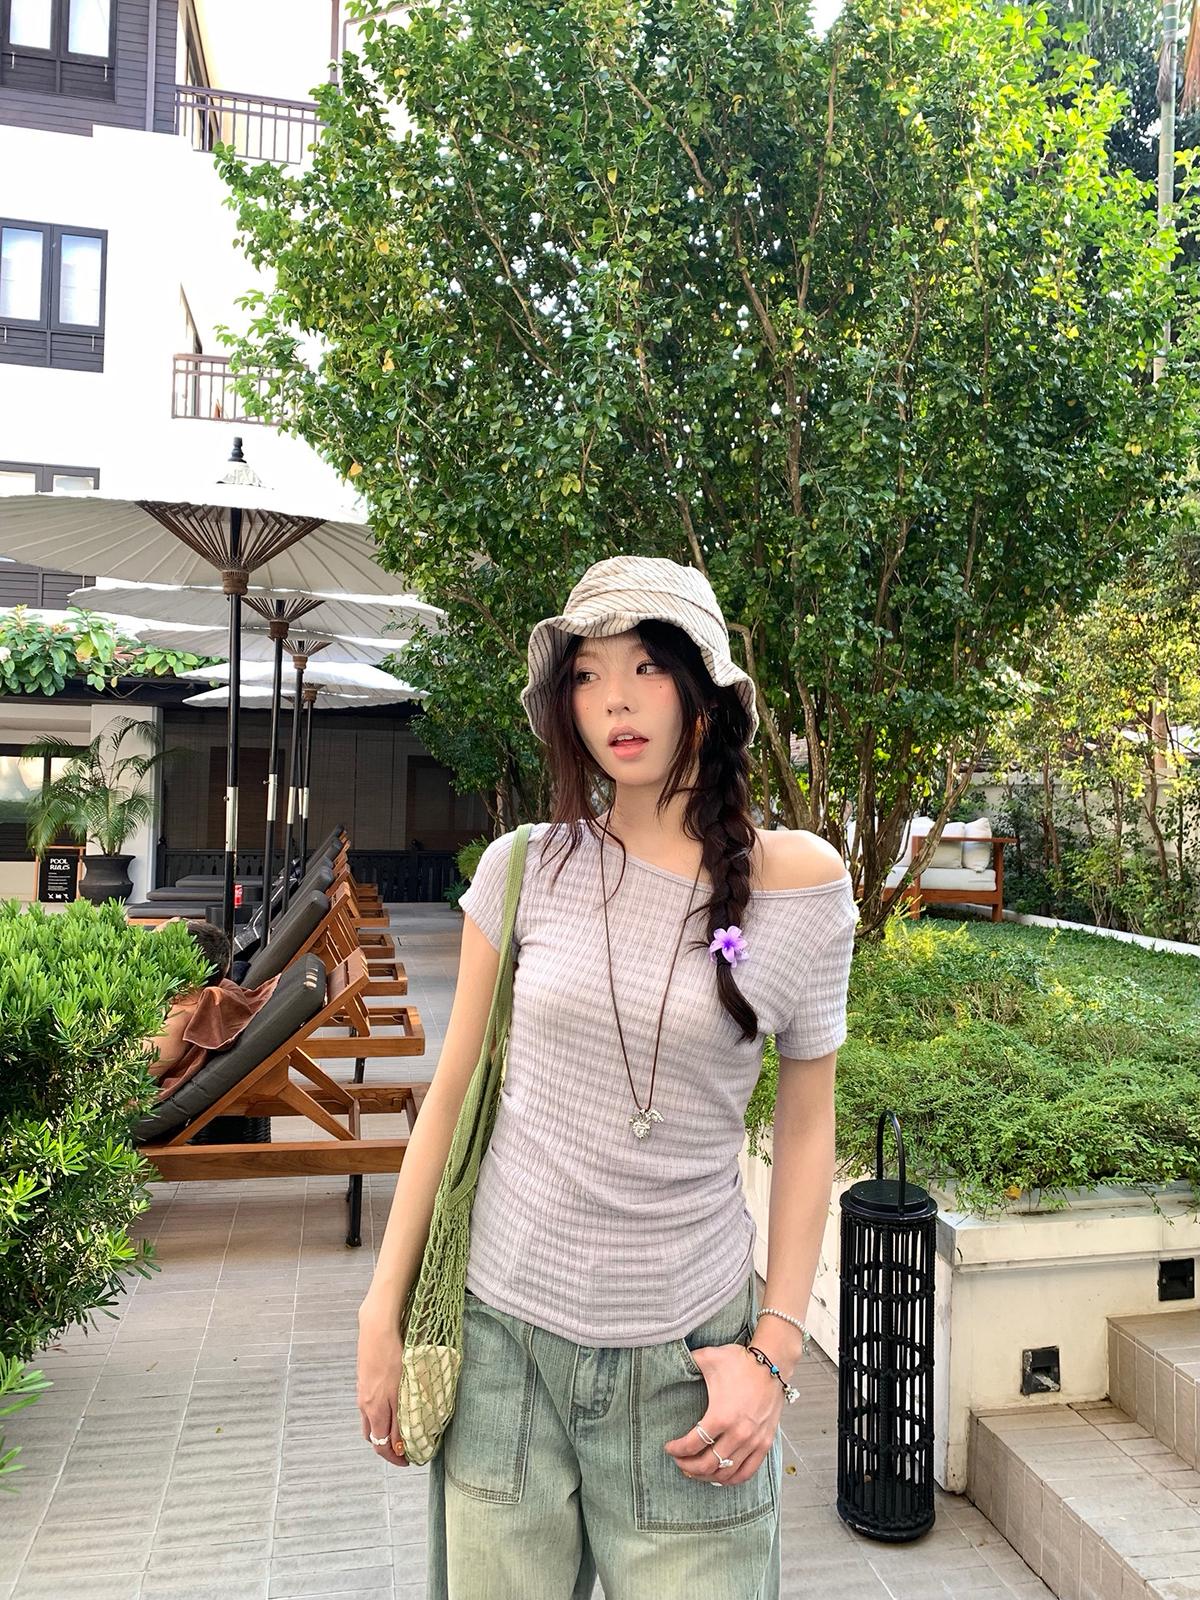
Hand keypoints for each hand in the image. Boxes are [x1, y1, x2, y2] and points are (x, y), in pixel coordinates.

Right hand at [356, 1304, 409, 1467]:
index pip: (381, 1445)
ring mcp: (362, 1393)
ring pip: (369, 1421)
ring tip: (399, 1428)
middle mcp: (365, 1405)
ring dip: (382, 1430)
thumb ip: (399, 1418)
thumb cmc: (393, 1357)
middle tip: (404, 1448)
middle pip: (372, 1436)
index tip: (408, 1462)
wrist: (377, 1330)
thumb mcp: (401, 1390)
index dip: (394, 1458)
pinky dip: (379, 1414)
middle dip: (386, 1447)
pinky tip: (391, 1405)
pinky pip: (368, 1407)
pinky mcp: (363, 1381)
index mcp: (375, 1410)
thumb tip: (400, 1444)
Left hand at [662, 1341, 784, 1486]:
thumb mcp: (708, 1357)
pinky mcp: (765, 1443)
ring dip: (707, 1476)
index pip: (692, 1445)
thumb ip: (687, 1361)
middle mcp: (737, 1434)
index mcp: (720, 1416)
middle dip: (688, 1467)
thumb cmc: (740, 1361)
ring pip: (726, 1473)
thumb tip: (671, 1361)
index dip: (677, 1450)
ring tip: (696, 1471)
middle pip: (707, 1464)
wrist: (772, 1363)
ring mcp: (753, 1441)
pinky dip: (731, 1479)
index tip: (668, 1447)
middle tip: (679, 1462)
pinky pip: (747, 1472)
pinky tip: (720, 1475)